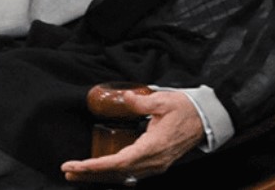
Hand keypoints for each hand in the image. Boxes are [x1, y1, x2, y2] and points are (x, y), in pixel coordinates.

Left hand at [59, 89, 203, 184]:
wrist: (206, 118)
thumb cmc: (185, 109)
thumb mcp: (163, 101)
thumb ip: (141, 102)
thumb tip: (125, 98)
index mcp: (153, 147)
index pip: (118, 162)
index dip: (95, 166)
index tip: (77, 165)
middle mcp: (154, 161)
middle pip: (116, 173)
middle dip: (90, 174)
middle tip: (68, 171)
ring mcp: (156, 164)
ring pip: (123, 175)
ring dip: (99, 175)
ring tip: (78, 172)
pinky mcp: (157, 162)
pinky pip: (131, 172)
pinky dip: (113, 173)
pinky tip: (101, 171)